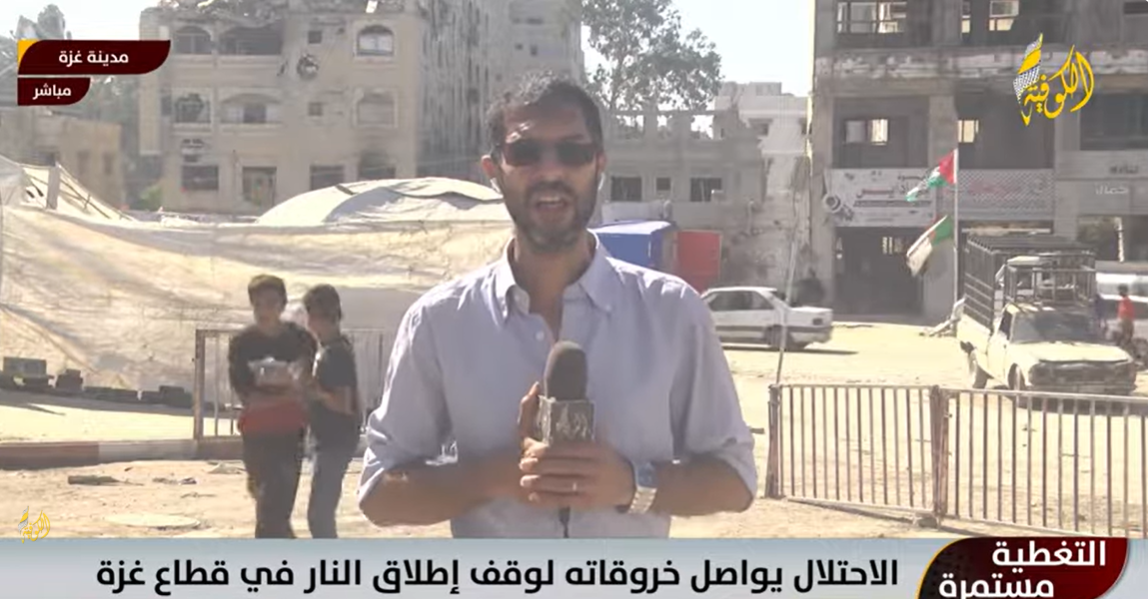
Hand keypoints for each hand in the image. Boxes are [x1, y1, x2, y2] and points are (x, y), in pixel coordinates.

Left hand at [515, 383, 634, 510]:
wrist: (632, 484)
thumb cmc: (612, 461)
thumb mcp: (603, 444)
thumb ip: (588, 431)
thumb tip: (576, 409)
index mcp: (596, 451)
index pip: (569, 449)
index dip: (549, 450)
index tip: (532, 450)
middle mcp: (594, 468)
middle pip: (563, 467)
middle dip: (541, 466)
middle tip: (522, 464)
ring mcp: (592, 486)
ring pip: (562, 484)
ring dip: (541, 483)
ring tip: (524, 481)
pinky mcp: (589, 502)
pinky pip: (565, 500)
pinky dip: (548, 499)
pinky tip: (535, 496)